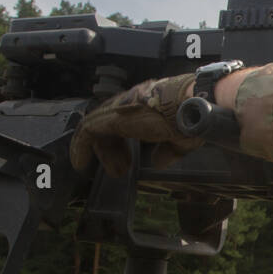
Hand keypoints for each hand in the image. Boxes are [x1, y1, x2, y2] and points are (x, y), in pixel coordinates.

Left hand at [69, 73, 200, 175]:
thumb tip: (159, 161)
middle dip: (112, 150)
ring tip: (105, 171)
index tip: (127, 162)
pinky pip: (88, 131)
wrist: (192, 108)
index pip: (124, 122)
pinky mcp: (112, 117)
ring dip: (101, 152)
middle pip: (109, 126)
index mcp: (145, 105)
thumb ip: (168, 150)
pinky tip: (80, 164)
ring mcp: (120, 109)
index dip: (121, 144)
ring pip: (97, 128)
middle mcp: (130, 102)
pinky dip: (81, 147)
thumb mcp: (179, 139)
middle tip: (119, 170)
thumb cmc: (192, 120)